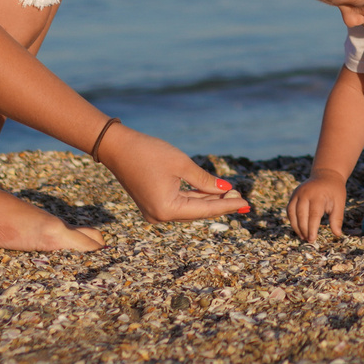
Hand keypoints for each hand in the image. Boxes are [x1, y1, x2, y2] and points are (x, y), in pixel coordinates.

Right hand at [99, 127, 248, 223]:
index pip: (204, 210)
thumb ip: (204, 180)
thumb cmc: (148, 152)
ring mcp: (154, 212)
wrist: (117, 147)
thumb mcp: (181, 164)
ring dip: (208, 201)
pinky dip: (195, 197)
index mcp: (166, 209)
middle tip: (243, 197)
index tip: (247, 203)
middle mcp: (159, 216)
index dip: (227, 206)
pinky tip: (211, 192)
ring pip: (189, 208)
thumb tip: (225, 190)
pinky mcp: (152, 204)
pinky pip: (179, 203)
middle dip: (220, 204)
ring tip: (231, 194)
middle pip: (197, 212)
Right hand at [287, 176, 347, 244]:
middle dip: (303, 229)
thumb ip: (337, 218)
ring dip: (296, 226)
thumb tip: (337, 234)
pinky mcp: (293, 195)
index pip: (313, 214)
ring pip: (292, 213)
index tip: (312, 239)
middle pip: (301, 214)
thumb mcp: (339, 203)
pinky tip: (298, 228)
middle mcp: (305, 193)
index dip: (312, 228)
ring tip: (303, 236)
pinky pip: (289, 209)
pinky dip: (292, 220)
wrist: (326, 175)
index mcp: (318, 195)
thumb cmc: (334, 191)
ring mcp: (297, 193)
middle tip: (308, 240)